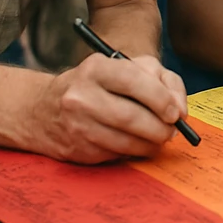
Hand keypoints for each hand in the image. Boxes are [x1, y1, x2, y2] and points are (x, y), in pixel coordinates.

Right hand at [29, 54, 187, 163]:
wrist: (41, 109)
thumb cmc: (98, 85)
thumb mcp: (126, 68)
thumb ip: (162, 80)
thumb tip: (180, 110)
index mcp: (96, 68)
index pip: (134, 81)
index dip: (161, 99)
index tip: (177, 113)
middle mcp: (81, 95)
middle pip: (131, 116)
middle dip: (160, 128)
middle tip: (172, 131)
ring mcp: (75, 124)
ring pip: (125, 140)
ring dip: (150, 144)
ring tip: (159, 139)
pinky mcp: (74, 149)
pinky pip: (113, 154)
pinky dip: (132, 151)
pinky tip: (136, 144)